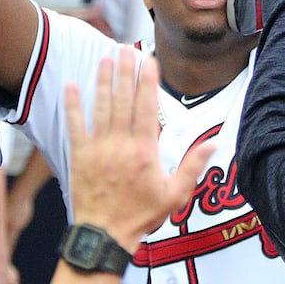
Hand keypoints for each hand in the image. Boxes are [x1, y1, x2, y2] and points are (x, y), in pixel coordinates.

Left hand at [65, 49, 212, 250]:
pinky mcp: (79, 156)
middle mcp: (121, 145)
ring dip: (103, 80)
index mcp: (145, 152)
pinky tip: (72, 86)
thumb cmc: (141, 216)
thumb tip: (213, 142)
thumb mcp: (175, 195)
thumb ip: (192, 166)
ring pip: (101, 107)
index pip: (147, 108)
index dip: (148, 82)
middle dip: (125, 71)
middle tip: (126, 48)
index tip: (149, 61)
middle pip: (123, 100)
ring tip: (105, 57)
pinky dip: (73, 106)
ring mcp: (98, 149)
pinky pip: (75, 126)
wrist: (105, 235)